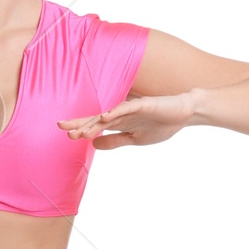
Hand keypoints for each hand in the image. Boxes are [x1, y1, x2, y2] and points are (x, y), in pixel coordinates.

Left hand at [59, 93, 194, 147]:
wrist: (186, 113)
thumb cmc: (162, 124)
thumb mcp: (135, 138)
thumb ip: (115, 141)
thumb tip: (94, 145)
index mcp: (120, 122)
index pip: (96, 126)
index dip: (82, 128)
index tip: (66, 134)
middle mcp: (122, 114)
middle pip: (97, 119)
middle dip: (80, 124)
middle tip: (62, 127)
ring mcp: (132, 108)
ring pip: (109, 115)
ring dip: (94, 122)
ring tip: (80, 130)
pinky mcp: (144, 104)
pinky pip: (127, 107)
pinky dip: (116, 111)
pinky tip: (104, 116)